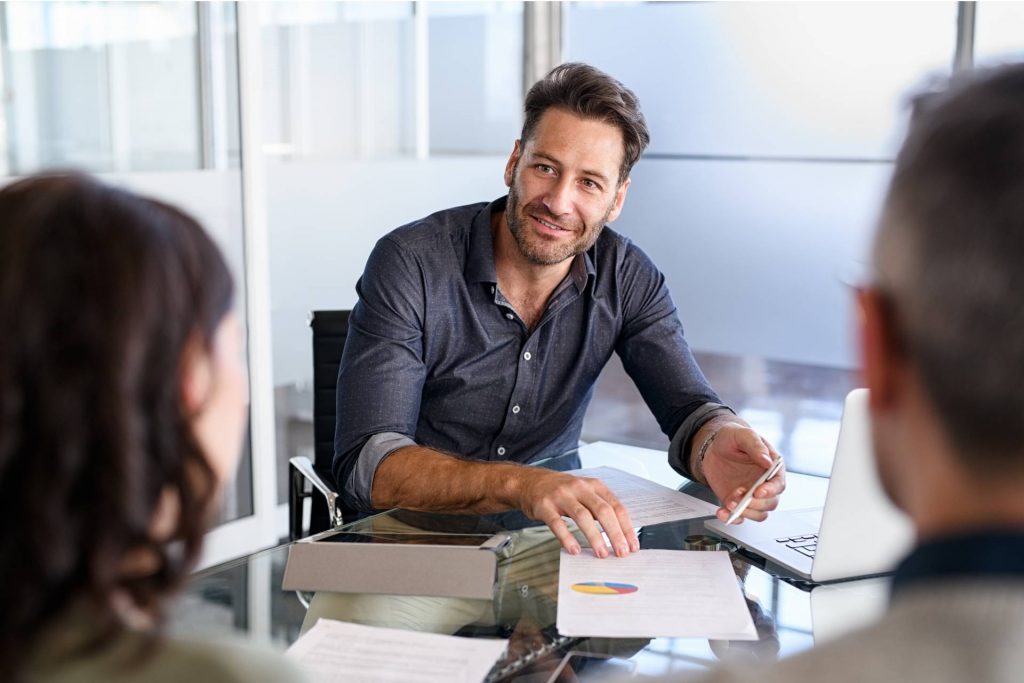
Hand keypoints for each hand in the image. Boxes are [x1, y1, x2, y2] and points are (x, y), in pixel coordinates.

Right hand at [515, 469, 638, 557]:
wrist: (530, 482)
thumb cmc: (561, 491)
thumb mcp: (585, 492)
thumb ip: (600, 508)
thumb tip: (619, 535)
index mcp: (594, 485)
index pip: (616, 506)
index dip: (626, 527)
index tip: (632, 545)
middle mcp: (579, 488)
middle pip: (603, 511)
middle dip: (614, 534)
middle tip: (621, 552)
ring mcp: (561, 496)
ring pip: (583, 516)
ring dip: (595, 537)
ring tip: (601, 553)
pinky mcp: (545, 506)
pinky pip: (558, 523)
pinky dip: (567, 537)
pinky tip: (574, 549)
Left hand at [702, 424, 785, 523]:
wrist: (713, 447)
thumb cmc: (732, 438)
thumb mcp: (742, 435)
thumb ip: (755, 445)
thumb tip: (767, 461)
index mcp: (771, 467)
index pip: (779, 484)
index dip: (771, 490)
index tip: (758, 492)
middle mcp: (765, 484)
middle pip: (770, 503)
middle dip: (756, 504)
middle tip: (740, 496)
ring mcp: (752, 495)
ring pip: (758, 514)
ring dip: (745, 512)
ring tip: (730, 503)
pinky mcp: (739, 502)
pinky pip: (740, 517)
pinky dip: (733, 518)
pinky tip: (722, 512)